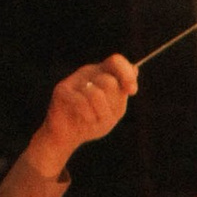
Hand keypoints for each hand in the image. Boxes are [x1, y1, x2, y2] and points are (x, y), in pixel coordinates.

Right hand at [31, 57, 137, 172]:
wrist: (68, 135)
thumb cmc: (94, 121)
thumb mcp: (115, 109)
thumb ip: (122, 91)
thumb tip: (135, 69)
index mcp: (103, 73)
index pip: (116, 61)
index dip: (126, 75)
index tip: (131, 92)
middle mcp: (88, 73)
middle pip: (109, 82)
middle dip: (112, 104)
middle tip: (105, 115)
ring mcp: (73, 80)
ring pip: (96, 94)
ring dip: (101, 113)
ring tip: (95, 120)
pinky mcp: (61, 90)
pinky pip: (82, 103)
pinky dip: (89, 116)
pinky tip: (86, 120)